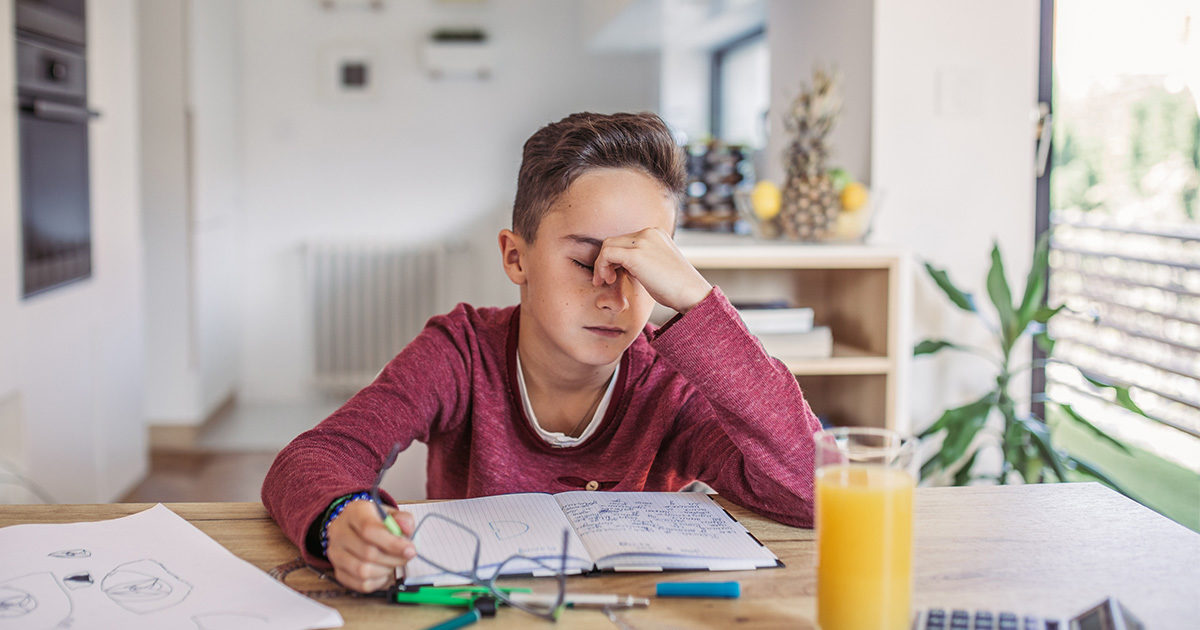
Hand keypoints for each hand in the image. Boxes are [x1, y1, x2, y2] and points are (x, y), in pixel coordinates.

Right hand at [325, 501, 416, 592]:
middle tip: (406, 557)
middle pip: (368, 553)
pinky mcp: (338, 571)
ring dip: (386, 570)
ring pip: (362, 571)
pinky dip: (378, 581)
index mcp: (354, 513)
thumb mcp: (390, 513)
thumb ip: (403, 519)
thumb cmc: (375, 521)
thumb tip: (407, 529)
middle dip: (394, 558)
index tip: (411, 550)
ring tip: (393, 562)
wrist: (354, 527)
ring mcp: (335, 554)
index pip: (369, 530)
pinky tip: (383, 571)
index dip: (393, 543)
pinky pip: (360, 584)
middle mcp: (339, 533)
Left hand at [592, 228, 711, 312]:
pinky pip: (607, 254)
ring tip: (605, 281)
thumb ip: (640, 261)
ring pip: (607, 245)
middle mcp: (648, 233)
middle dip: (605, 260)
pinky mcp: (635, 255)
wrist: (692, 294)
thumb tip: (620, 266)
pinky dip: (601, 266)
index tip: (613, 275)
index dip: (615, 258)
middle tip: (605, 279)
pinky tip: (608, 280)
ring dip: (601, 264)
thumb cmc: (676, 288)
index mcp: (655, 233)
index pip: (625, 240)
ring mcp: (642, 242)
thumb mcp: (657, 267)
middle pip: (614, 241)